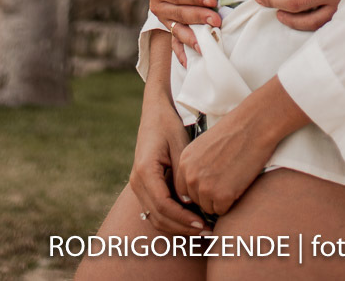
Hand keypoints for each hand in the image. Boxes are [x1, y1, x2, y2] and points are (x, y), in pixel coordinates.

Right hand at [130, 92, 205, 234]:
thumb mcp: (180, 146)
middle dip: (182, 227)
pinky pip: (156, 210)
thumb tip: (188, 204)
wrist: (155, 113)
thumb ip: (182, 176)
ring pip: (155, 218)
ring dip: (177, 227)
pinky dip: (172, 219)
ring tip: (202, 228)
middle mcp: (137, 182)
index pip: (162, 205)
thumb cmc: (169, 126)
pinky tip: (191, 219)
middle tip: (207, 231)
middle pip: (158, 217)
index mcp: (144, 170)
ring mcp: (138, 186)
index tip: (202, 223)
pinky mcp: (144, 187)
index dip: (182, 218)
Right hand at [146, 0, 221, 65]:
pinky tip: (189, 62)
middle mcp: (155, 2)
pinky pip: (174, 40)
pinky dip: (180, 51)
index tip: (212, 0)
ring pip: (176, 28)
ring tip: (207, 43)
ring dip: (192, 36)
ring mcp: (162, 16)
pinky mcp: (170, 24)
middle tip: (217, 21)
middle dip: (197, 17)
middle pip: (177, 13)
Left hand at [173, 120, 273, 218]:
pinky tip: (238, 184)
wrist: (253, 126)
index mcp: (184, 161)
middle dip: (209, 195)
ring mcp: (205, 187)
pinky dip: (231, 202)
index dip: (197, 189)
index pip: (183, 189)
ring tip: (232, 180)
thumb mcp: (204, 146)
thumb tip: (197, 186)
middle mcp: (191, 176)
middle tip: (225, 179)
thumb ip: (196, 166)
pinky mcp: (222, 195)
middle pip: (196, 200)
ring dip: (220, 200)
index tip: (209, 185)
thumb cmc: (233, 132)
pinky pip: (222, 210)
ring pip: (209, 207)